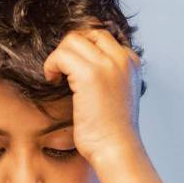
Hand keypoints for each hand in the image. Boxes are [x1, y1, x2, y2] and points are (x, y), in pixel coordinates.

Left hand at [42, 28, 143, 168]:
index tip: (72, 67)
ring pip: (72, 41)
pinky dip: (51, 65)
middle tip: (62, 71)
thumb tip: (80, 64)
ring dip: (58, 57)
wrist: (116, 149)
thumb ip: (108, 75)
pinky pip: (61, 55)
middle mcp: (122, 59)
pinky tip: (53, 81)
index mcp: (132, 62)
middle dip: (69, 49)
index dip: (83, 48)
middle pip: (87, 33)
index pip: (102, 36)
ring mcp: (107, 65)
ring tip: (57, 77)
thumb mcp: (118, 93)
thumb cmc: (113, 129)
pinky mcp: (90, 75)